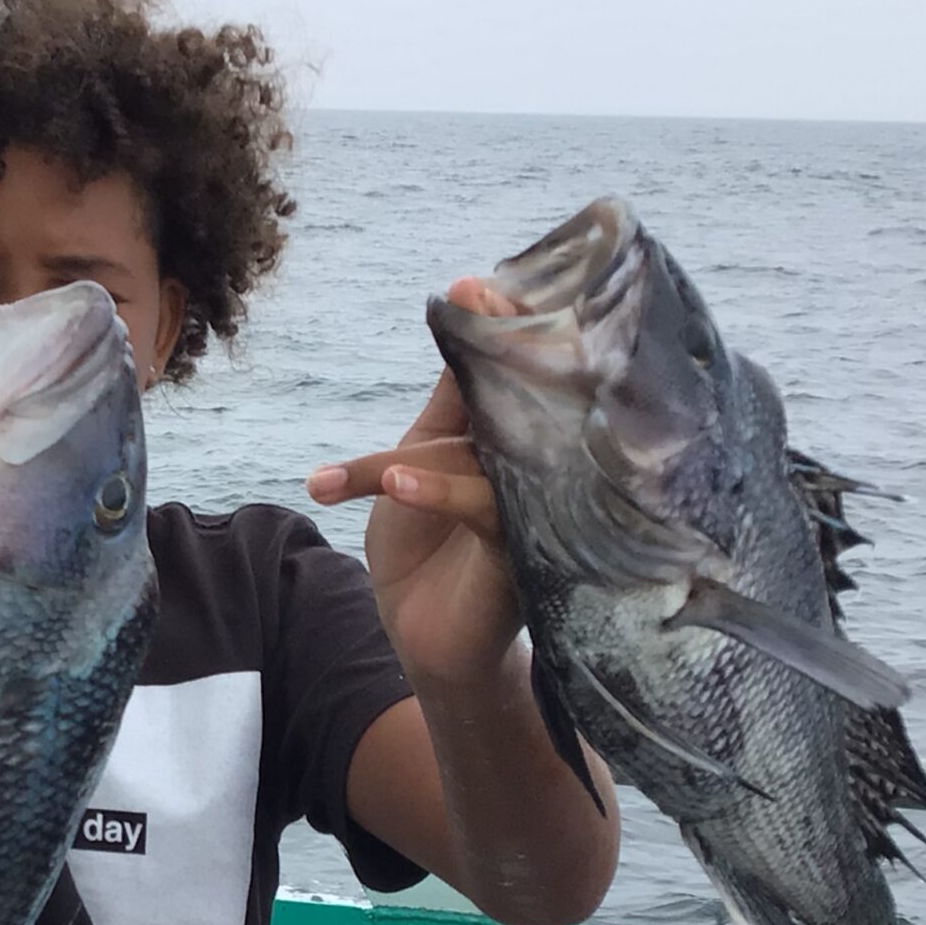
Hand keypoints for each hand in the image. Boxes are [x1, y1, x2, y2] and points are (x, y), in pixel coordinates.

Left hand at [307, 276, 527, 686]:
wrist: (424, 641)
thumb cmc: (422, 548)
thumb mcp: (415, 468)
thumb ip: (439, 410)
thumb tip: (455, 320)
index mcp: (502, 437)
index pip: (505, 371)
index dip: (497, 325)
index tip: (474, 283)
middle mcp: (529, 463)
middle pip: (516, 394)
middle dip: (499, 345)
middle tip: (474, 295)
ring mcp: (533, 505)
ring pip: (492, 450)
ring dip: (435, 444)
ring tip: (392, 448)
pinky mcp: (523, 551)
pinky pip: (486, 509)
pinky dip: (438, 493)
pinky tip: (397, 483)